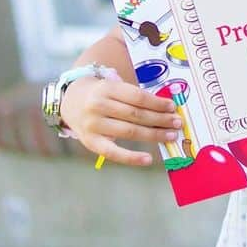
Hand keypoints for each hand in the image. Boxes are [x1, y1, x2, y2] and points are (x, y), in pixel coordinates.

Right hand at [60, 77, 182, 166]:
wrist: (69, 101)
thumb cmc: (100, 94)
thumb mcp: (112, 87)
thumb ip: (133, 97)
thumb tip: (165, 109)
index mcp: (106, 88)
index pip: (137, 97)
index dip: (157, 103)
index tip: (172, 108)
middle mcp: (98, 106)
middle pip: (135, 114)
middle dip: (159, 119)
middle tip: (177, 123)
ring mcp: (93, 125)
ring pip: (129, 131)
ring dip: (153, 135)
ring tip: (170, 136)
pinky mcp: (90, 142)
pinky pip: (113, 153)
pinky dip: (132, 157)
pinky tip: (148, 159)